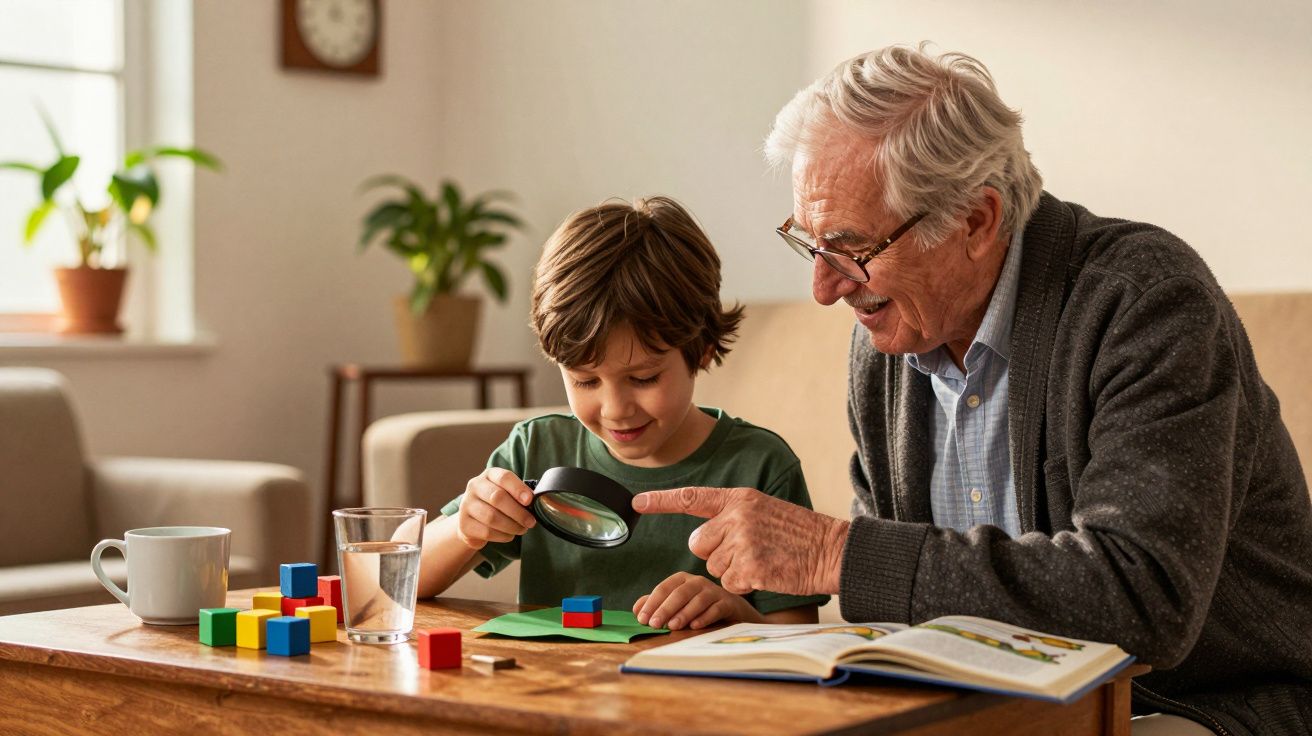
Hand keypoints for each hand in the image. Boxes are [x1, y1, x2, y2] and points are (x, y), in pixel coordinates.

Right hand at [456, 467, 535, 549]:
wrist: (473, 520)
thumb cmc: (497, 504)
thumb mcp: (507, 493)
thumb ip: (520, 494)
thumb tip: (536, 501)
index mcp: (489, 475)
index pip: (504, 477)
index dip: (518, 488)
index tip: (530, 500)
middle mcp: (474, 486)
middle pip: (497, 497)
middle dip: (518, 512)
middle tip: (531, 522)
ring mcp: (466, 505)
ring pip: (492, 517)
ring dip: (512, 526)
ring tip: (522, 529)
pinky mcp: (464, 524)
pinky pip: (486, 532)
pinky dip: (503, 536)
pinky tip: (510, 535)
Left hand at [633, 487, 848, 595]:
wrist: (832, 551)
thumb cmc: (799, 534)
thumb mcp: (763, 511)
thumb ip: (731, 518)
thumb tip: (699, 541)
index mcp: (739, 499)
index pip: (693, 498)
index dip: (662, 500)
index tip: (636, 501)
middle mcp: (736, 516)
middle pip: (698, 544)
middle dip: (715, 553)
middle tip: (748, 551)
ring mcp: (742, 542)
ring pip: (713, 567)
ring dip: (733, 571)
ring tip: (763, 560)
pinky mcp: (749, 568)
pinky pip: (727, 583)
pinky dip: (744, 585)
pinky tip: (766, 573)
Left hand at [633, 572, 759, 629]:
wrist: (731, 609)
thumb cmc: (698, 607)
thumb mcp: (677, 604)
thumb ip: (656, 604)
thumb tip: (636, 610)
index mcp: (682, 580)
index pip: (664, 588)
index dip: (652, 603)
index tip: (642, 619)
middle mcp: (697, 582)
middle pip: (679, 593)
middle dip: (665, 608)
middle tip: (654, 624)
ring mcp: (713, 591)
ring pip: (697, 600)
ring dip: (683, 613)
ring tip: (672, 626)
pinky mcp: (727, 603)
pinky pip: (715, 609)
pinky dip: (704, 617)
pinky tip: (695, 626)